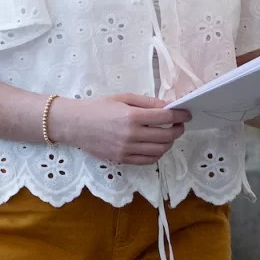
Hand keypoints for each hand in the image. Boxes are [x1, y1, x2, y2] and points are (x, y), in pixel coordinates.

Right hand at [49, 94, 189, 164]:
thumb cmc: (97, 107)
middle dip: (177, 129)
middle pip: (166, 135)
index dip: (180, 116)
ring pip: (160, 150)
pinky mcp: (122, 159)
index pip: (165, 118)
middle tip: (178, 125)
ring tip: (168, 135)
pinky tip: (156, 146)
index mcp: (131, 116)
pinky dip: (157, 153)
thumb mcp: (122, 98)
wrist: (74, 124)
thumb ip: (146, 102)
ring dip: (169, 142)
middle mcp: (131, 135)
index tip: (186, 114)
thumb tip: (168, 107)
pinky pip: (148, 160)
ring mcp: (127, 149)